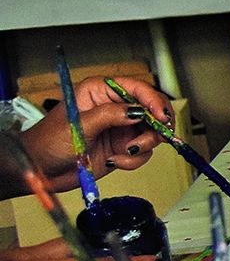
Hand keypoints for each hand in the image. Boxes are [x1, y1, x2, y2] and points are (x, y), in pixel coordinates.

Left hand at [17, 81, 166, 191]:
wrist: (39, 171)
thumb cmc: (47, 142)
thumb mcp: (79, 125)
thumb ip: (110, 115)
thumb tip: (138, 112)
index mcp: (101, 92)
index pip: (137, 89)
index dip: (153, 100)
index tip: (161, 115)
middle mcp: (114, 108)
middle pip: (151, 110)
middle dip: (156, 125)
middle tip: (157, 136)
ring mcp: (119, 129)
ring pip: (151, 133)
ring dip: (144, 145)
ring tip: (127, 151)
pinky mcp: (121, 148)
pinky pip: (142, 152)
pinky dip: (133, 160)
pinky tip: (114, 161)